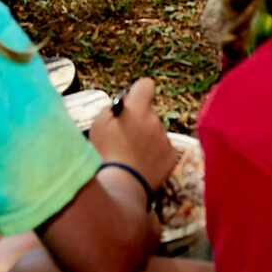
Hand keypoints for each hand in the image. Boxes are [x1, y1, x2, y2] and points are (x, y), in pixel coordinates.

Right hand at [89, 76, 175, 193]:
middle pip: (149, 113)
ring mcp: (165, 138)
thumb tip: (124, 104)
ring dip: (147, 139)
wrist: (120, 185)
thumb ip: (113, 109)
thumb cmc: (105, 153)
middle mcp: (154, 120)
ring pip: (156, 132)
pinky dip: (155, 154)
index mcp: (137, 109)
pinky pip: (163, 148)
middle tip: (126, 138)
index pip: (146, 85)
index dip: (139, 92)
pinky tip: (142, 164)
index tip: (134, 100)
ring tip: (132, 155)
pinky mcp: (171, 155)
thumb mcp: (99, 124)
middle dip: (139, 121)